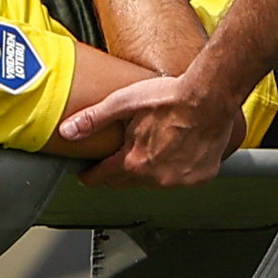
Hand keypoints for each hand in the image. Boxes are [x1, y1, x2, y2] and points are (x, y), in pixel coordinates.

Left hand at [57, 69, 246, 187]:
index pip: (103, 178)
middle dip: (118, 172)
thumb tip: (68, 131)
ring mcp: (180, 180)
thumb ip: (93, 119)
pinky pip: (181, 178)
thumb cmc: (171, 97)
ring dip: (148, 170)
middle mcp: (156, 178)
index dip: (91, 176)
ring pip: (154, 181)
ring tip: (149, 149)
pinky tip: (177, 151)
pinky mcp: (200, 176)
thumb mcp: (123, 103)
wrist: (210, 96)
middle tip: (116, 159)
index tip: (87, 175)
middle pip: (128, 181)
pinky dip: (176, 169)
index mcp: (134, 163)